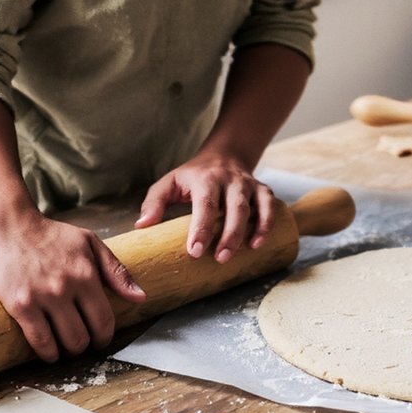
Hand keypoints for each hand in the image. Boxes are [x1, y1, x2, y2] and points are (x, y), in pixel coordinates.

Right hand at [0, 214, 145, 362]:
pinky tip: (48, 351)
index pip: (104, 320)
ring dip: (67, 352)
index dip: (104, 336)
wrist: (7, 225)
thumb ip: (116, 270)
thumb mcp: (89, 243)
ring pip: (64, 343)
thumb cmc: (49, 235)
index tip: (100, 339)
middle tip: (80, 343)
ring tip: (64, 347)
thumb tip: (140, 297)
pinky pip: (39, 341)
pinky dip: (47, 353)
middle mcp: (66, 287)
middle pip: (84, 336)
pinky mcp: (19, 305)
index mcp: (86, 274)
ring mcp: (41, 297)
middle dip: (85, 345)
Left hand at [134, 153, 275, 262]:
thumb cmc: (192, 176)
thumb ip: (154, 202)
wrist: (224, 155)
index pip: (204, 204)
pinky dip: (267, 223)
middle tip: (220, 258)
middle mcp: (229, 179)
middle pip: (233, 207)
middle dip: (229, 234)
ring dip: (251, 229)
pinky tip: (259, 242)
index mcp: (204, 179)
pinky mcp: (262, 189)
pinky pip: (269, 206)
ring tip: (247, 251)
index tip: (194, 251)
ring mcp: (247, 184)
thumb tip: (142, 226)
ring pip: (253, 206)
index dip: (201, 228)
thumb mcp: (169, 182)